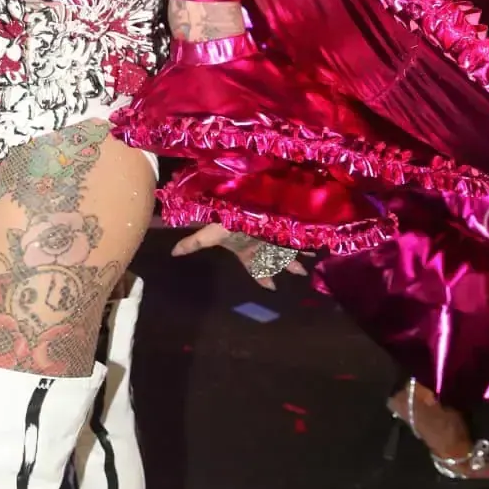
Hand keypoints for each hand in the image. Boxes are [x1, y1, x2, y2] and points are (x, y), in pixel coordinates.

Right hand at [170, 221, 307, 291]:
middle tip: (303, 273)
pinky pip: (295, 233)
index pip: (255, 267)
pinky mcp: (281, 221)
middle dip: (288, 266)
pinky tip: (316, 241)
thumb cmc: (226, 218)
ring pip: (287, 247)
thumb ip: (194, 242)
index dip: (263, 277)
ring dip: (298, 253)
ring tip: (313, 258)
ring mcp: (272, 232)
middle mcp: (261, 241)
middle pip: (276, 258)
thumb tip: (172, 252)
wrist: (238, 199)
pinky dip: (305, 238)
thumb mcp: (210, 233)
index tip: (273, 288)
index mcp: (246, 248)